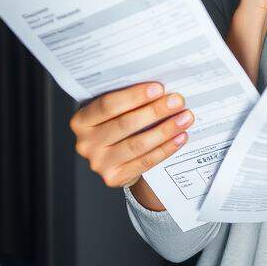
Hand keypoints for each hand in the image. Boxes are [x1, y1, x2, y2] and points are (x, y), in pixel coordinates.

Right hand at [69, 81, 195, 187]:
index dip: (134, 96)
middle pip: (125, 124)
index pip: (108, 105)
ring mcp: (99, 163)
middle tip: (177, 101)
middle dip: (155, 111)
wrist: (112, 158)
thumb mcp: (112, 112)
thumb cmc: (115, 125)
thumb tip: (161, 88)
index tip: (159, 88)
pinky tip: (180, 137)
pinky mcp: (114, 178)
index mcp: (81, 120)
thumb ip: (127, 100)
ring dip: (165, 130)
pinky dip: (166, 149)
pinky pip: (145, 162)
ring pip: (137, 145)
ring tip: (185, 118)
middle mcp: (86, 143)